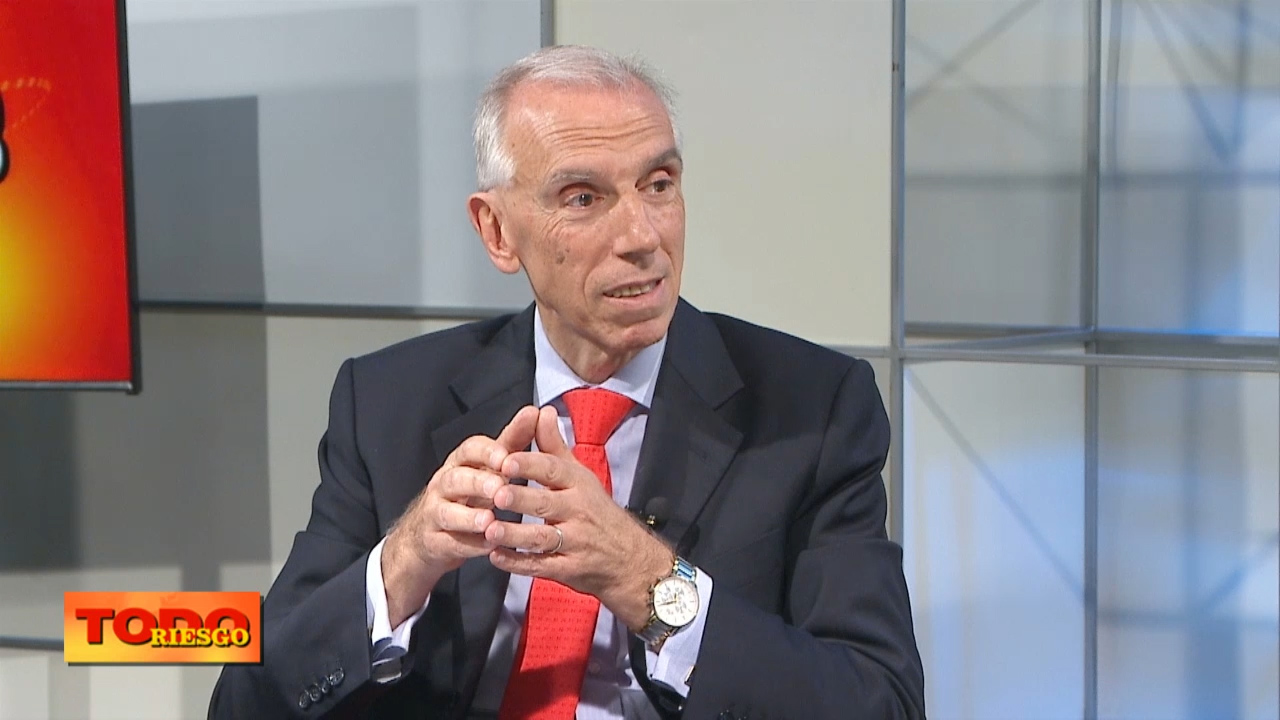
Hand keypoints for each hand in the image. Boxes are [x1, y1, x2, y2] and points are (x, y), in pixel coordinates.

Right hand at [381, 406, 539, 626]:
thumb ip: (513, 442)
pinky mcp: (435, 541)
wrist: (430, 535)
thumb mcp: (489, 467)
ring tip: (490, 520)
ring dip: (469, 516)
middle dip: (477, 481)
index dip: (486, 452)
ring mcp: (436, 513)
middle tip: (499, 487)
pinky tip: (487, 547)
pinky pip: (449, 543)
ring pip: (446, 512)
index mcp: (461, 463)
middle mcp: (444, 484)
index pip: (469, 449)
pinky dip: (468, 546)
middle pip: (455, 478)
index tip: (506, 456)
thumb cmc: (468, 495)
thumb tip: (538, 413)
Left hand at [485, 406, 673, 631]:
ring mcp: (575, 542)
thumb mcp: (581, 476)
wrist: (631, 560)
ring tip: (490, 529)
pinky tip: (496, 557)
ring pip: (542, 538)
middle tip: (496, 494)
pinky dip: (518, 563)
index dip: (530, 465)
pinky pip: (541, 566)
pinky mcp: (570, 570)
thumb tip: (542, 411)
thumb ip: (555, 446)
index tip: (506, 460)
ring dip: (515, 535)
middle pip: (547, 504)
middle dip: (521, 499)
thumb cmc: (598, 512)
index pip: (554, 470)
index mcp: (579, 484)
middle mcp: (579, 511)